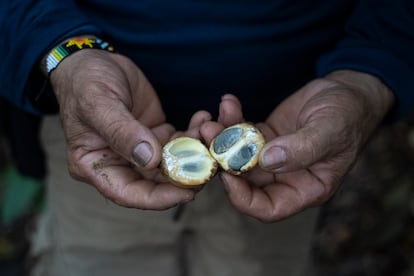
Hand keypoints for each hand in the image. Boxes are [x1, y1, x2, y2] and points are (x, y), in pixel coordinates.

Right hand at [49, 49, 193, 209]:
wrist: (93, 60)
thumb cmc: (85, 82)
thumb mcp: (98, 103)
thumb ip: (122, 132)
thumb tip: (150, 159)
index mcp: (95, 165)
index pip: (129, 193)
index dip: (159, 198)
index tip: (187, 192)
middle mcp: (118, 163)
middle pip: (155, 183)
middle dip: (185, 176)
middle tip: (210, 164)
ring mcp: (138, 151)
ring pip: (172, 164)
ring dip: (193, 152)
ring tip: (209, 131)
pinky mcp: (153, 136)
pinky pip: (177, 142)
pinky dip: (193, 134)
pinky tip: (202, 119)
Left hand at [201, 70, 393, 221]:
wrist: (347, 91)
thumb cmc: (348, 115)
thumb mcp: (330, 131)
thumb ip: (302, 149)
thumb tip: (268, 161)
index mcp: (304, 188)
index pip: (268, 208)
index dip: (243, 198)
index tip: (226, 175)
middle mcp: (284, 177)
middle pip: (245, 181)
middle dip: (222, 161)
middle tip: (208, 136)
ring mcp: (271, 157)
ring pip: (237, 156)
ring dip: (221, 138)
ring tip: (211, 119)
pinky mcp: (264, 137)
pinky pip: (241, 133)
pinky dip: (231, 120)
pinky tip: (228, 102)